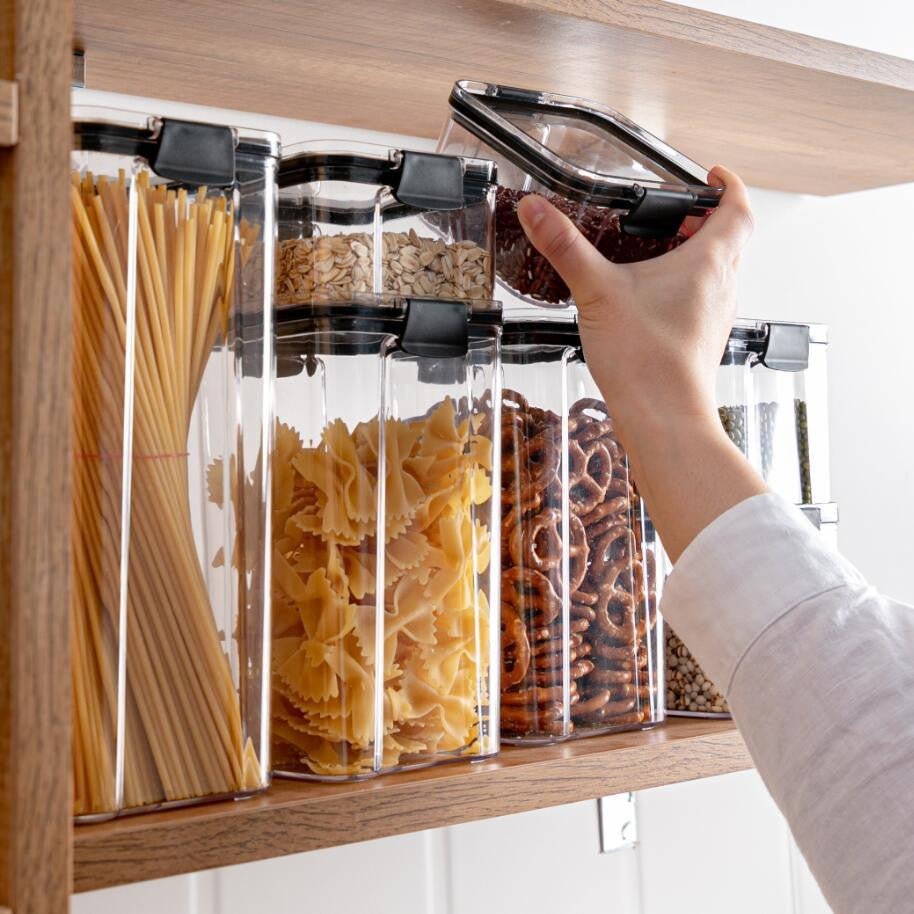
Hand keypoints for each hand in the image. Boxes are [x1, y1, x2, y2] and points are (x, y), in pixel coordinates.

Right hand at [517, 166, 751, 438]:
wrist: (663, 418)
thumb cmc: (645, 359)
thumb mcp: (596, 290)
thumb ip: (564, 246)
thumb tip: (535, 210)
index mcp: (709, 262)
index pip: (739, 208)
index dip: (729, 186)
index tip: (712, 176)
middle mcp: (722, 287)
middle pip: (729, 240)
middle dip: (705, 221)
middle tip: (674, 214)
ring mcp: (715, 318)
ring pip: (717, 274)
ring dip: (695, 258)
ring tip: (656, 256)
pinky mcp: (701, 343)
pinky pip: (701, 304)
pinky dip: (684, 291)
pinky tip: (648, 302)